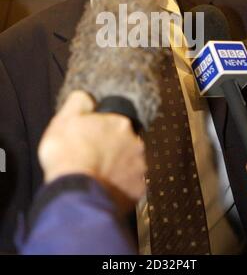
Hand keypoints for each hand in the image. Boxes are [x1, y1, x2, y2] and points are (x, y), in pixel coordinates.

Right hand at [38, 91, 145, 208]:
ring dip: (118, 169)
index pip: (115, 123)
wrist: (74, 192)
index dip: (102, 131)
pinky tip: (104, 188)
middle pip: (125, 144)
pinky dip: (119, 188)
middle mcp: (135, 144)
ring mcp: (138, 169)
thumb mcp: (65, 118)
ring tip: (98, 176)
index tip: (91, 139)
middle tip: (93, 158)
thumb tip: (87, 97)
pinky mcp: (137, 191)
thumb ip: (79, 101)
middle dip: (113, 150)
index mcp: (120, 124)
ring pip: (130, 165)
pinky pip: (130, 187)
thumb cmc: (68, 155)